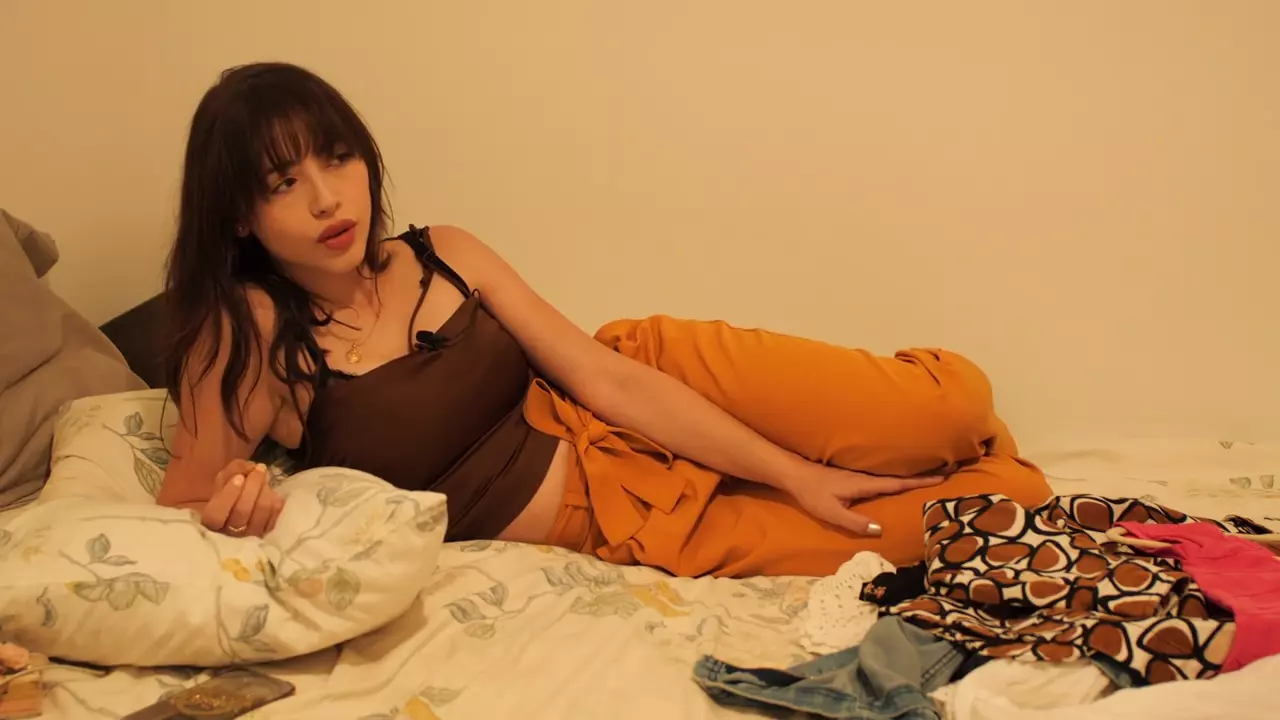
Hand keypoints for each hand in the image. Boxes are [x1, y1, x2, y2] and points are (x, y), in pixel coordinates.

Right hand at [199, 459, 284, 537]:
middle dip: (252, 486)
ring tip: (265, 479)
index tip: (239, 477)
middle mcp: (229, 534)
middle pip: (242, 511)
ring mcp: (248, 537)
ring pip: (260, 514)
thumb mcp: (224, 480)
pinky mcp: (266, 535)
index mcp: (210, 522)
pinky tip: (271, 492)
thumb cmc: (229, 495)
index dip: (229, 494)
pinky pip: (274, 517)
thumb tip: (250, 467)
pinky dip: (274, 502)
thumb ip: (234, 470)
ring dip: (265, 492)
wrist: (242, 509)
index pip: (216, 514)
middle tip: (259, 469)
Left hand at [786, 463, 946, 535]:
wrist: (793, 473)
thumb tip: (880, 530)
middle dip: (922, 476)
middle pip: (898, 477)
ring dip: (909, 476)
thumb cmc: (811, 493)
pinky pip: (880, 477)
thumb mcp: (832, 512)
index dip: (919, 481)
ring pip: (890, 476)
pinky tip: (897, 482)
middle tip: (944, 474)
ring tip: (928, 478)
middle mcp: (865, 477)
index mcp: (864, 484)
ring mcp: (859, 475)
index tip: (941, 478)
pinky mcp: (852, 477)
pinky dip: (894, 478)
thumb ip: (855, 523)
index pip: (897, 483)